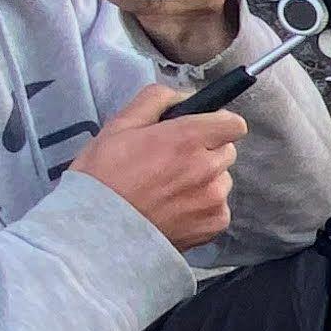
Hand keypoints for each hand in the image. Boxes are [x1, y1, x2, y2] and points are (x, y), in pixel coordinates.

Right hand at [76, 79, 247, 248]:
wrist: (97, 234)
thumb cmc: (103, 177)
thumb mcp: (119, 126)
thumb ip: (155, 100)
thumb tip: (182, 97)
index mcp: (187, 138)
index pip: (233, 124)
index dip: (218, 125)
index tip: (202, 131)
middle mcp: (207, 167)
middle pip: (227, 151)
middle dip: (207, 152)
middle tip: (175, 163)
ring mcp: (213, 199)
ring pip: (223, 180)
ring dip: (206, 181)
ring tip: (171, 191)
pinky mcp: (213, 225)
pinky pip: (219, 208)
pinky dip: (203, 208)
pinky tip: (175, 211)